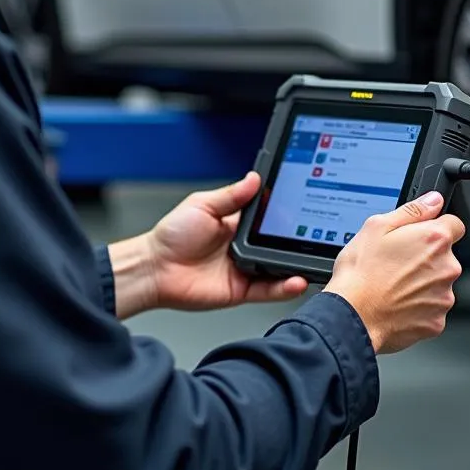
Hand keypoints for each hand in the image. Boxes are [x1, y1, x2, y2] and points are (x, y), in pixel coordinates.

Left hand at [110, 172, 307, 317]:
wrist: (154, 268)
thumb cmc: (172, 234)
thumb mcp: (203, 205)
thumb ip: (231, 195)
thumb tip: (255, 178)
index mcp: (237, 223)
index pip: (269, 216)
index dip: (285, 212)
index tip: (302, 206)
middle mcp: (245, 246)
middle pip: (278, 242)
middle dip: (296, 238)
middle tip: (315, 233)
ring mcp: (245, 269)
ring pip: (279, 267)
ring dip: (296, 263)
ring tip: (313, 257)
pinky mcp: (242, 290)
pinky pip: (268, 290)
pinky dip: (284, 288)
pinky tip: (296, 280)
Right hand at [324, 191, 465, 353]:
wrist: (353, 315)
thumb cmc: (361, 271)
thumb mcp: (376, 226)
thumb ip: (412, 211)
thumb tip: (433, 200)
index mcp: (434, 239)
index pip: (454, 224)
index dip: (436, 227)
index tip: (421, 235)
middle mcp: (446, 268)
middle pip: (446, 256)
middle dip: (426, 257)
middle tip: (396, 261)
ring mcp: (444, 297)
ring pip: (438, 283)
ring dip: (423, 282)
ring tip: (393, 283)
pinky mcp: (437, 322)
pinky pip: (432, 308)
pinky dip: (418, 306)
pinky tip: (396, 302)